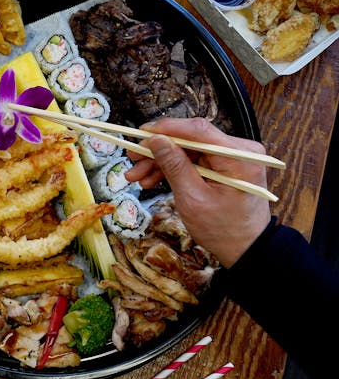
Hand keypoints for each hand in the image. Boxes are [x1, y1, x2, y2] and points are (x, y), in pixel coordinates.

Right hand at [124, 117, 271, 266]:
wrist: (246, 249)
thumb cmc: (223, 230)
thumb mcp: (193, 199)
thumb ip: (174, 166)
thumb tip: (156, 140)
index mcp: (239, 156)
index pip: (198, 130)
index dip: (166, 128)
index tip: (140, 134)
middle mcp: (240, 151)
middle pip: (191, 140)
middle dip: (159, 150)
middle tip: (132, 158)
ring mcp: (233, 158)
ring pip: (189, 150)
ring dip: (162, 161)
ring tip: (137, 176)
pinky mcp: (226, 166)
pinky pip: (195, 161)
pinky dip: (174, 169)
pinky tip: (152, 179)